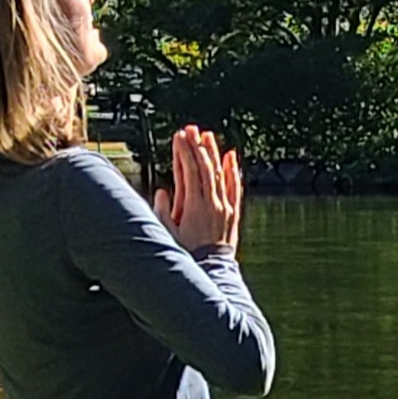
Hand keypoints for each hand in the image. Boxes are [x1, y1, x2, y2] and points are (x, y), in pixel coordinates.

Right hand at [155, 125, 242, 251]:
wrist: (212, 269)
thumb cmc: (188, 254)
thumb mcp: (168, 233)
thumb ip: (163, 211)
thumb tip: (163, 191)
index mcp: (193, 206)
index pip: (189, 171)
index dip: (184, 152)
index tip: (180, 137)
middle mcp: (211, 203)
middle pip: (204, 168)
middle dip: (197, 146)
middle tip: (191, 129)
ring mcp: (224, 206)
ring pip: (219, 174)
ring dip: (213, 153)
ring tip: (207, 135)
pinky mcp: (232, 212)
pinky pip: (234, 187)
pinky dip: (232, 171)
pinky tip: (230, 157)